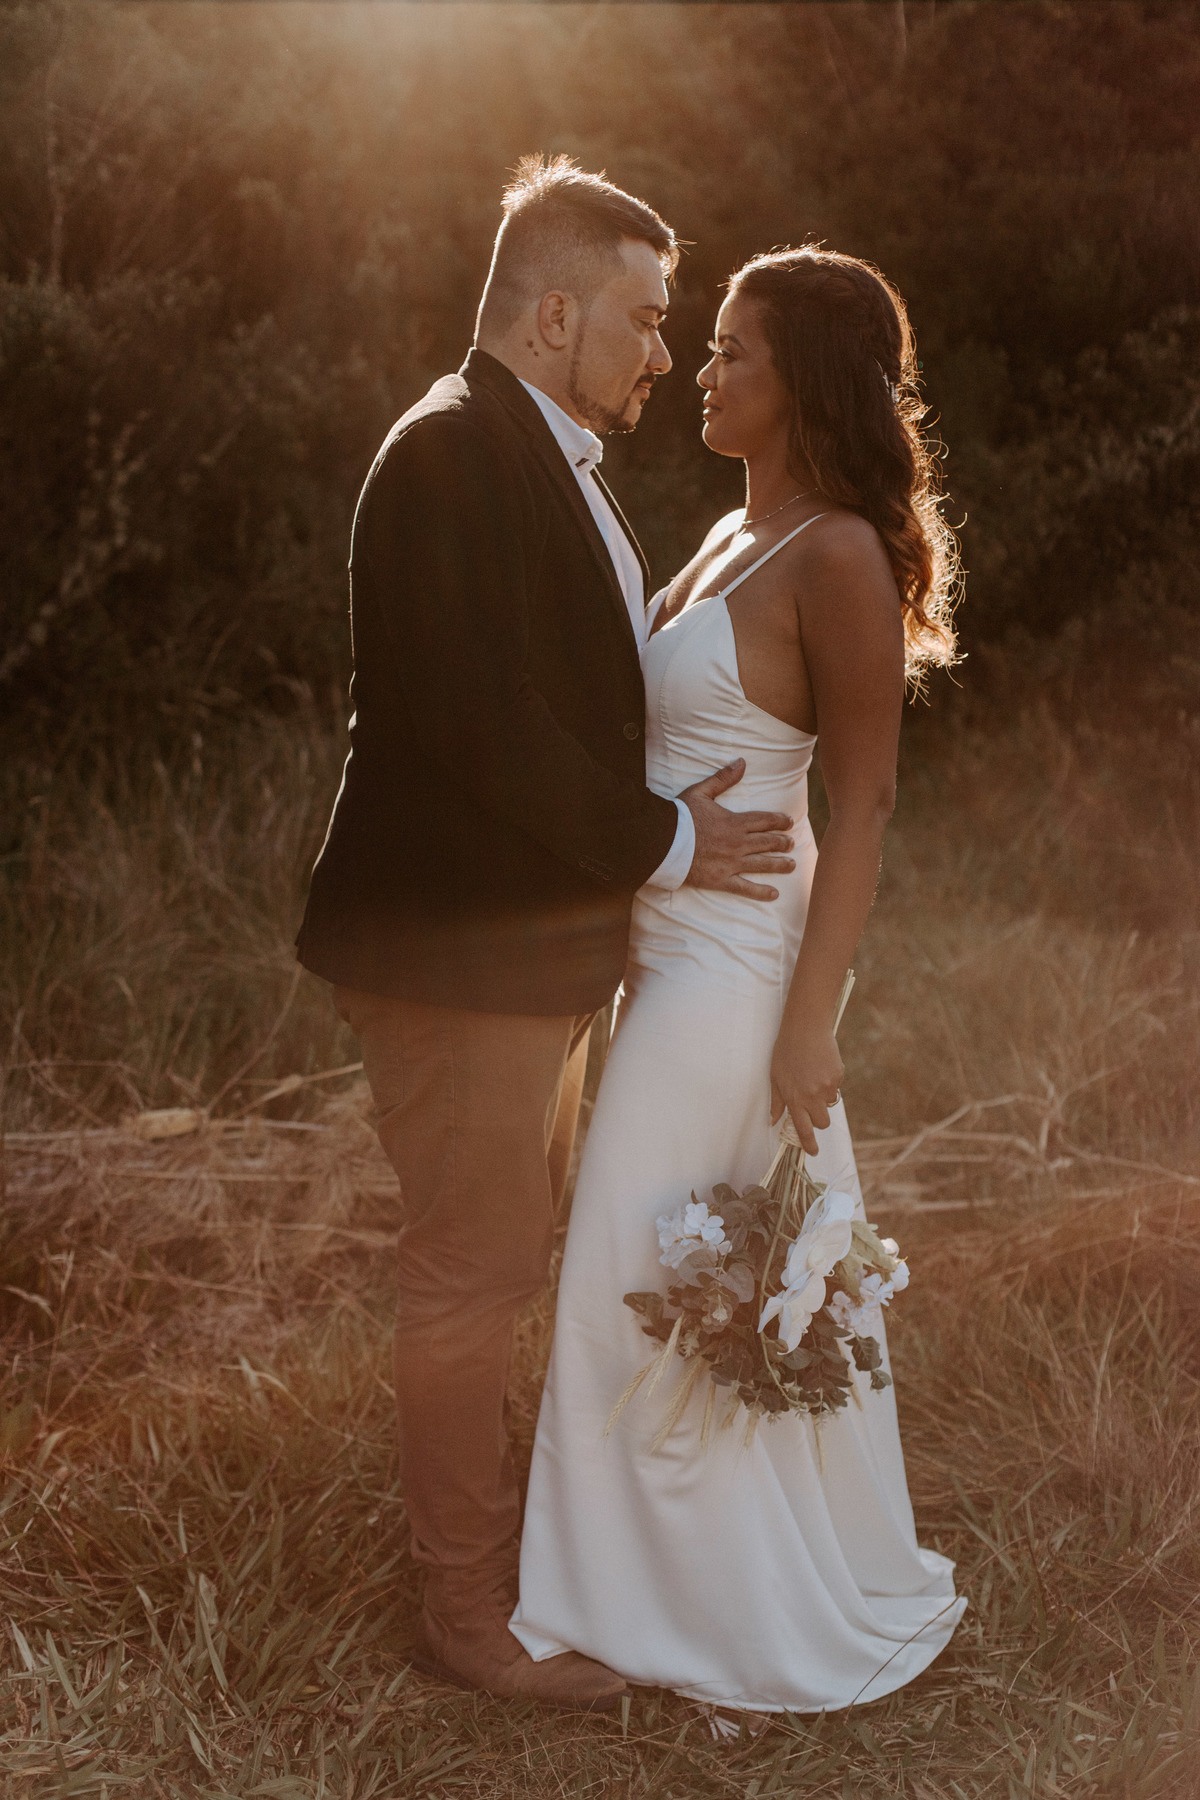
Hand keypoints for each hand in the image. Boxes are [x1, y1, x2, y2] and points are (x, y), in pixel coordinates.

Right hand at [680, 760, 794, 901]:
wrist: (664, 843)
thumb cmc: (680, 816)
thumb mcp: (701, 792)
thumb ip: (723, 778)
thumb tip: (742, 762)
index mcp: (734, 822)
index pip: (765, 820)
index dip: (780, 820)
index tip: (789, 822)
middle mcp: (738, 843)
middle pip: (768, 842)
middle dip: (783, 842)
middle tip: (792, 843)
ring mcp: (731, 863)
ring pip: (763, 864)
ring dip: (780, 864)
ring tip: (791, 865)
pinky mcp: (722, 879)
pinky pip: (745, 887)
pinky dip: (761, 892)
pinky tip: (774, 894)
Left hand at [769, 1022, 843, 1155]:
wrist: (805, 1028)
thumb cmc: (786, 1051)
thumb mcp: (775, 1077)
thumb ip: (776, 1102)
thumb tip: (772, 1121)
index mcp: (795, 1098)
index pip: (803, 1129)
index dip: (809, 1144)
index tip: (814, 1152)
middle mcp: (812, 1096)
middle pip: (822, 1123)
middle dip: (818, 1120)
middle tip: (811, 1106)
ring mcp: (827, 1086)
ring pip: (830, 1104)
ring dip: (823, 1098)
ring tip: (812, 1077)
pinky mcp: (838, 1076)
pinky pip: (836, 1087)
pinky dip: (830, 1082)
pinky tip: (820, 1066)